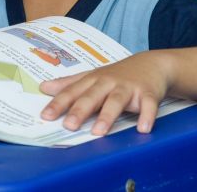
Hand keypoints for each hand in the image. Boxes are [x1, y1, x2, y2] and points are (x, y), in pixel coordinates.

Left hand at [40, 53, 169, 134]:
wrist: (152, 64)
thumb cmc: (118, 74)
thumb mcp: (93, 76)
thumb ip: (69, 84)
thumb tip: (44, 87)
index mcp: (93, 80)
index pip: (73, 91)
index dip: (59, 103)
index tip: (46, 115)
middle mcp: (109, 82)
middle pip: (92, 96)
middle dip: (80, 110)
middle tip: (69, 125)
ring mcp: (128, 88)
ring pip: (116, 101)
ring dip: (107, 115)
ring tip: (99, 131)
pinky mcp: (148, 93)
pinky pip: (148, 105)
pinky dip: (146, 116)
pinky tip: (143, 128)